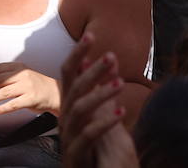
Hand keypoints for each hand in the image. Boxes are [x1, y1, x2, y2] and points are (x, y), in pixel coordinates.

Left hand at [0, 63, 60, 114]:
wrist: (55, 93)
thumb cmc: (36, 85)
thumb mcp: (23, 75)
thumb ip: (9, 77)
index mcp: (20, 67)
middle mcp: (23, 75)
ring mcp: (27, 87)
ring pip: (4, 92)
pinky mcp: (31, 99)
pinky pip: (13, 104)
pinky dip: (3, 108)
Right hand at [59, 36, 135, 167]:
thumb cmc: (90, 142)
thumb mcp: (93, 112)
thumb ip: (96, 86)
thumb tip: (99, 58)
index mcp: (69, 105)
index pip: (68, 73)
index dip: (77, 53)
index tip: (90, 34)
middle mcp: (65, 117)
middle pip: (74, 88)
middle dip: (92, 71)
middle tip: (111, 56)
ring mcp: (68, 135)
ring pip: (80, 109)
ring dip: (100, 94)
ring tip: (120, 83)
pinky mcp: (76, 153)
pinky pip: (88, 134)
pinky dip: (104, 121)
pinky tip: (122, 110)